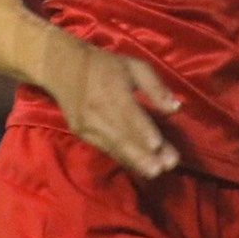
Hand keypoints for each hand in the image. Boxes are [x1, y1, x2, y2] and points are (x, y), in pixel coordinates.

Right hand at [39, 39, 181, 179]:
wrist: (63, 68)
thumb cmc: (105, 65)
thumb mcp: (134, 66)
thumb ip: (156, 87)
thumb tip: (175, 108)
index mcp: (112, 89)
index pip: (128, 113)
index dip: (143, 130)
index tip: (157, 145)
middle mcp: (97, 110)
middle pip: (122, 135)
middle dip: (142, 154)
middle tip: (162, 168)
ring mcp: (87, 125)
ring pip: (114, 146)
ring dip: (135, 161)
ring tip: (154, 172)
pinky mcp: (82, 134)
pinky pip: (106, 148)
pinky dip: (122, 158)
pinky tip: (138, 166)